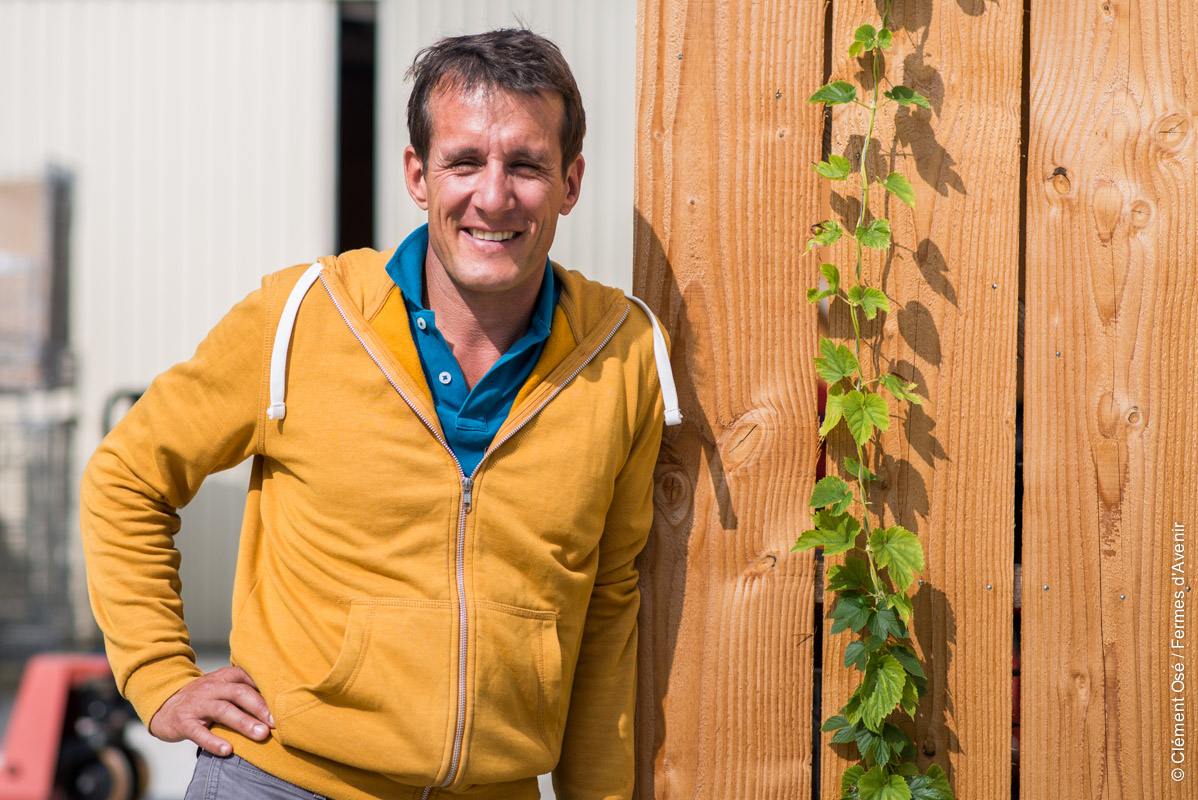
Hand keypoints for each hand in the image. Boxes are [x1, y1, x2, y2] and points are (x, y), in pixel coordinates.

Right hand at [148, 666, 273, 754]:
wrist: (164, 705)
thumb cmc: (203, 699)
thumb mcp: (221, 688)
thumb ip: (244, 690)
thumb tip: (277, 703)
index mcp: (224, 677)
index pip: (248, 677)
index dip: (266, 688)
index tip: (284, 702)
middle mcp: (211, 687)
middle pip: (239, 693)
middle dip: (260, 707)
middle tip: (276, 722)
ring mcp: (197, 704)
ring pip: (223, 710)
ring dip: (243, 723)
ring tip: (261, 734)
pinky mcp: (183, 722)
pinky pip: (199, 732)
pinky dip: (213, 742)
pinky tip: (228, 750)